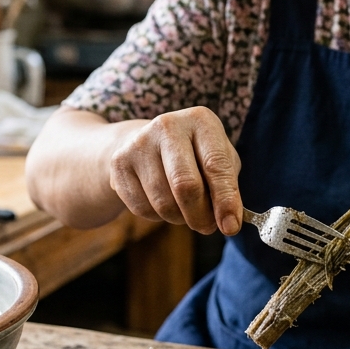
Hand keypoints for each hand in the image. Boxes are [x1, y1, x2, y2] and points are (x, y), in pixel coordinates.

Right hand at [108, 107, 243, 234]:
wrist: (145, 142)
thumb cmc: (193, 155)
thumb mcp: (219, 160)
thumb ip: (228, 188)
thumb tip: (229, 223)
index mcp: (200, 120)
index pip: (216, 165)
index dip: (225, 200)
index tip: (230, 227)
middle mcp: (168, 125)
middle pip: (186, 185)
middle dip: (200, 215)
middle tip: (207, 227)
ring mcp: (139, 143)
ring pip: (164, 203)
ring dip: (180, 218)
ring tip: (185, 210)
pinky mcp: (119, 163)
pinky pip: (142, 208)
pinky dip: (158, 216)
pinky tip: (163, 202)